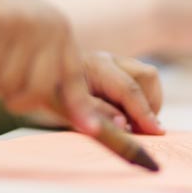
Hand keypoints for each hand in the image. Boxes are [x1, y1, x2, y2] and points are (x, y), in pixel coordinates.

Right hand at [0, 0, 99, 134]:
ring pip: (4, 82)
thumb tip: (71, 112)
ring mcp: (23, 21)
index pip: (74, 76)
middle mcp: (47, 25)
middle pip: (37, 89)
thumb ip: (46, 67)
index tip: (93, 130)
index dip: (82, 106)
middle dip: (13, 98)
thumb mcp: (31, 37)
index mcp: (61, 32)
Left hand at [19, 51, 163, 134]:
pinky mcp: (115, 67)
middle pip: (146, 76)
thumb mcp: (65, 109)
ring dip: (146, 101)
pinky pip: (140, 80)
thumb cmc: (49, 93)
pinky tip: (124, 113)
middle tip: (138, 130)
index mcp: (94, 67)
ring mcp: (113, 60)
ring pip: (146, 76)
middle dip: (149, 105)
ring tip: (131, 122)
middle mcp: (107, 59)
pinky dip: (139, 98)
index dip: (144, 113)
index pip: (128, 89)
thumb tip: (125, 123)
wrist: (34, 75)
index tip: (157, 133)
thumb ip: (95, 114)